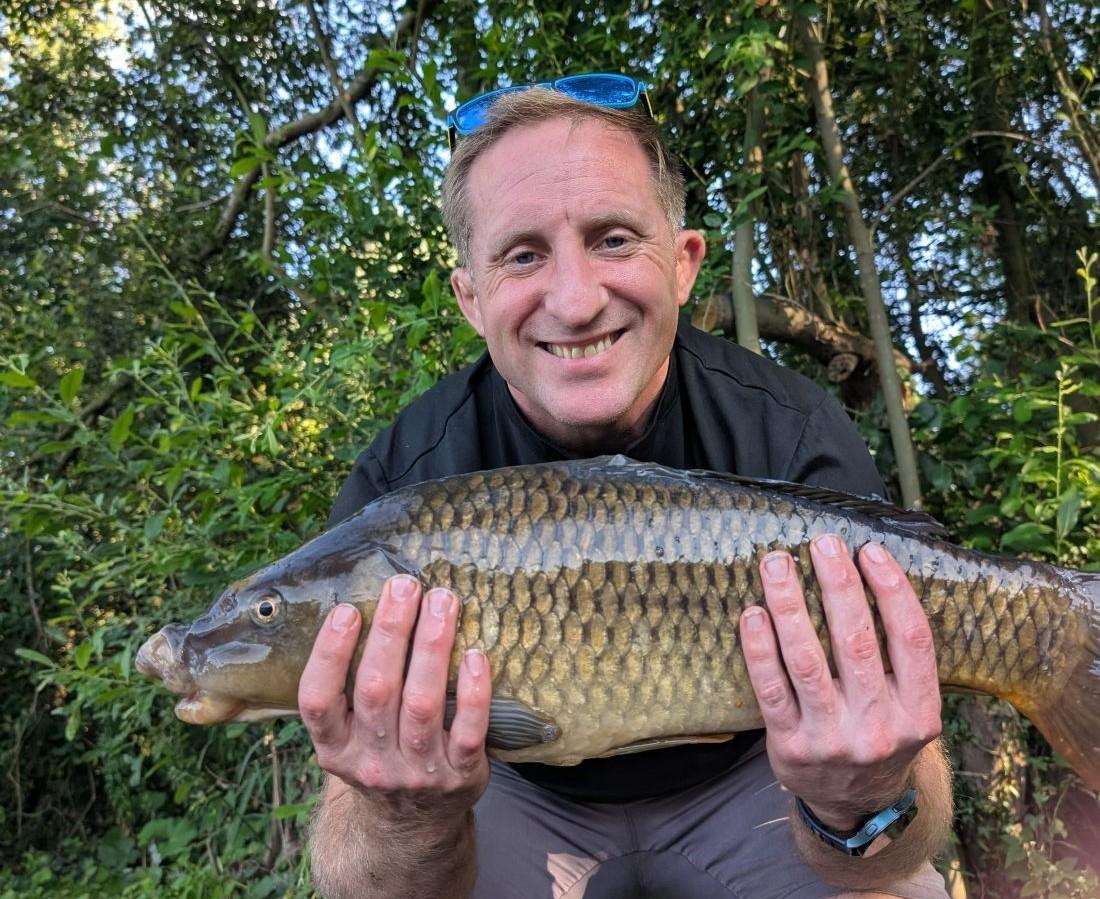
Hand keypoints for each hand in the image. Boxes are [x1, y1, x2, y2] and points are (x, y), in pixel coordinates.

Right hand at [298, 574, 491, 828]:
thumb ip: (350, 684)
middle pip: (376, 691)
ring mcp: (416, 772)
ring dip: (432, 647)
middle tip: (406, 585)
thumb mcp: (349, 733)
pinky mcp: (461, 776)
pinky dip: (473, 691)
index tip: (347, 610)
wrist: (412, 824)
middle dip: (391, 631)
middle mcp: (370, 762)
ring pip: (422, 704)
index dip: (329, 654)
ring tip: (442, 602)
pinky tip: (475, 654)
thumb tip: (366, 604)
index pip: (318, 701)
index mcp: (334, 747)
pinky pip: (468, 730)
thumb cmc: (380, 752)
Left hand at [739, 535, 941, 830]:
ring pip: (808, 660)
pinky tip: (753, 613)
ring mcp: (832, 738)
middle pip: (857, 641)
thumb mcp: (908, 708)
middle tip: (822, 543)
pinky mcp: (789, 745)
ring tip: (777, 564)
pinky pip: (770, 688)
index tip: (870, 551)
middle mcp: (879, 727)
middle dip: (838, 584)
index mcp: (919, 713)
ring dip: (790, 605)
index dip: (892, 590)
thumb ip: (899, 658)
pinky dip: (759, 648)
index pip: (912, 639)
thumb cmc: (879, 735)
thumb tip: (869, 573)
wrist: (852, 805)